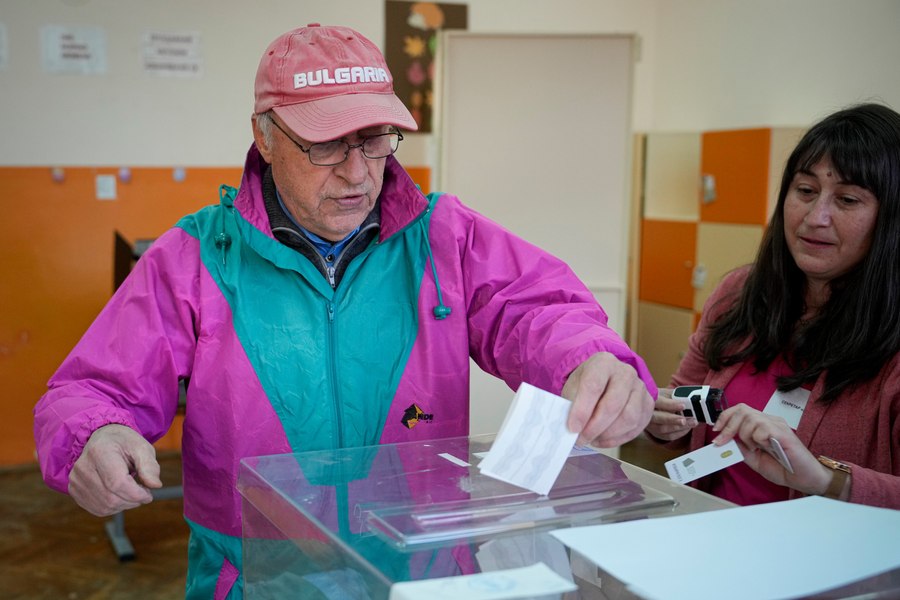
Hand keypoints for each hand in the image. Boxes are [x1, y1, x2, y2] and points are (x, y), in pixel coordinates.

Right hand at [68, 424, 161, 516]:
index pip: (117, 483)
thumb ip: (149, 466)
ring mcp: (75, 480)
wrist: (102, 438)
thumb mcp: (141, 447)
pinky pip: (97, 509)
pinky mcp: (74, 490)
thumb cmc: (124, 443)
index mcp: (99, 452)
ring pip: (105, 506)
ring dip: (125, 504)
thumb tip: (155, 485)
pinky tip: (120, 495)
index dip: (136, 494)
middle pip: (111, 498)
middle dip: (132, 500)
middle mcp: (83, 467)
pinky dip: (114, 507)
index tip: (149, 493)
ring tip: (132, 491)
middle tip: (143, 492)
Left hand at [562, 352, 653, 447]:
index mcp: (603, 363)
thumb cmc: (587, 384)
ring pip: (628, 418)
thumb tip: (572, 429)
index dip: (582, 410)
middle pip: (613, 404)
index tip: (573, 428)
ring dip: (608, 434)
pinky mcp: (648, 404)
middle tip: (581, 439)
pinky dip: (618, 439)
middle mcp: (626, 372)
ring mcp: (640, 388)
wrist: (605, 380)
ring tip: (592, 439)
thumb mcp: (573, 388)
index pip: (593, 386)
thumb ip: (572, 405)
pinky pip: (636, 427)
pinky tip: (603, 439)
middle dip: (595, 427)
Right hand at [645, 387, 697, 440]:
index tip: (682, 406)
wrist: (652, 407)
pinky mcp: (656, 433)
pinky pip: (668, 436)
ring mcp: (650, 425)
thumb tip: (688, 396)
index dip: (670, 405)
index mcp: (649, 399)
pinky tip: (688, 428)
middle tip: (684, 420)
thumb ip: (675, 394)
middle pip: (657, 418)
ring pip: (662, 429)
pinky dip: (679, 433)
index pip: (658, 402)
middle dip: (672, 420)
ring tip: (692, 422)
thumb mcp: (666, 393)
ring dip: (679, 427)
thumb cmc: (661, 398)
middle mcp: (647, 413)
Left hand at [711, 404, 832, 495]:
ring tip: (756, 449)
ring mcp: (778, 425)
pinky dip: (759, 440)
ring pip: (750, 419)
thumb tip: (725, 440)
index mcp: (762, 425)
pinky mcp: (784, 433)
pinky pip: (763, 428)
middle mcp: (770, 421)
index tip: (716, 431)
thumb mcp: (754, 459)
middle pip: (742, 410)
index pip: (740, 410)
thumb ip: (741, 448)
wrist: (805, 479)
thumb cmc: (784, 468)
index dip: (724, 418)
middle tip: (723, 441)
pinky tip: (767, 449)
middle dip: (728, 426)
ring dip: (746, 436)